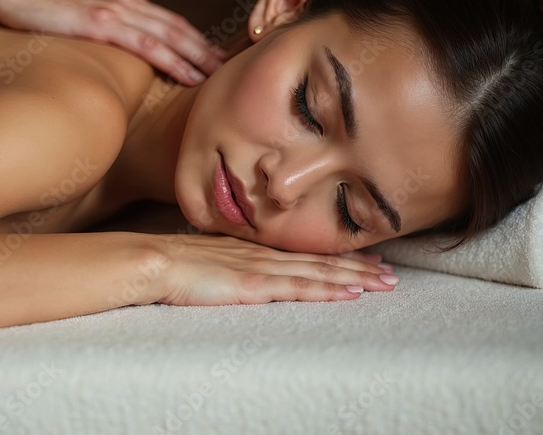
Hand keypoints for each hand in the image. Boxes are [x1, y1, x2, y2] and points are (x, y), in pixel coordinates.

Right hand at [0, 0, 228, 85]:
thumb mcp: (70, 10)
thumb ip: (92, 23)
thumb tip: (100, 45)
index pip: (165, 20)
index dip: (192, 38)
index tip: (210, 56)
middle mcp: (124, 0)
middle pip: (177, 27)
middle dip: (206, 48)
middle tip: (229, 69)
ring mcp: (114, 10)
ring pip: (170, 35)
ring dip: (199, 56)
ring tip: (219, 75)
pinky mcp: (100, 22)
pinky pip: (147, 44)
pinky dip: (173, 59)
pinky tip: (189, 73)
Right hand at [145, 234, 397, 305]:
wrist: (152, 261)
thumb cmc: (170, 265)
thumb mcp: (206, 263)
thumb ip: (227, 267)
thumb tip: (236, 274)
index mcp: (253, 251)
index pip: (303, 254)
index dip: (335, 257)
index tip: (362, 259)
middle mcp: (264, 255)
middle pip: (320, 260)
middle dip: (357, 266)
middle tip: (390, 272)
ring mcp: (261, 268)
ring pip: (318, 272)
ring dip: (354, 277)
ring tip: (384, 283)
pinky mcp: (254, 284)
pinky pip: (299, 287)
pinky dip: (328, 288)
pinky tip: (350, 292)